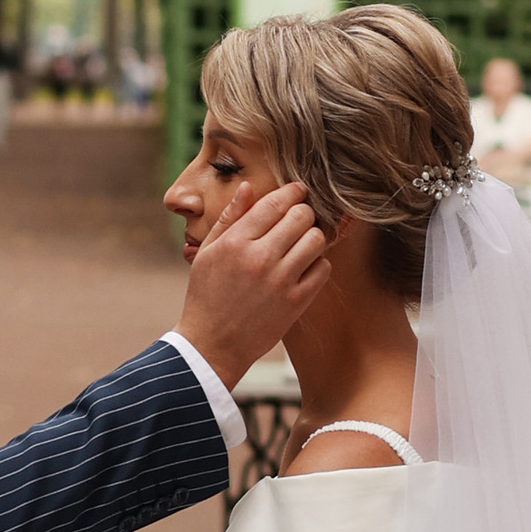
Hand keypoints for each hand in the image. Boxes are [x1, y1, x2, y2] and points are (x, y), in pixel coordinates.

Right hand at [176, 179, 329, 383]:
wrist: (212, 344)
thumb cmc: (206, 295)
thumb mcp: (207, 252)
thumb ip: (230, 218)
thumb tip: (248, 187)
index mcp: (236, 242)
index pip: (275, 202)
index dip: (292, 191)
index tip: (298, 190)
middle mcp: (260, 258)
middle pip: (301, 216)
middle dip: (303, 212)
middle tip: (298, 219)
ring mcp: (280, 281)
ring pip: (316, 239)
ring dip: (312, 236)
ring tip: (301, 243)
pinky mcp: (296, 302)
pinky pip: (323, 268)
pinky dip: (318, 264)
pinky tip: (303, 267)